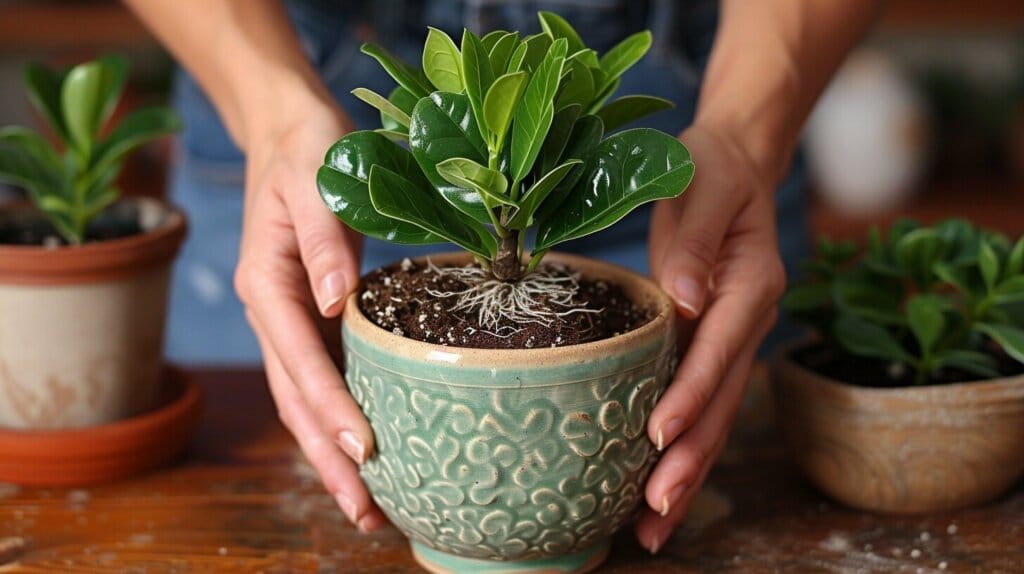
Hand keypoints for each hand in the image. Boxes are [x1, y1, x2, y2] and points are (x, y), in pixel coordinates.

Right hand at [233, 95, 387, 531]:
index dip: (331, 408)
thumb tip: (339, 300)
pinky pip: (324, 377)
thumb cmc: (309, 148)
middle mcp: (274, 312)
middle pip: (295, 400)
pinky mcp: (314, 317)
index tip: (365, 452)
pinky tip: (370, 448)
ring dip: (330, 453)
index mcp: (268, 284)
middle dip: (327, 458)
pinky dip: (341, 417)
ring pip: (305, 399)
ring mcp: (292, 319)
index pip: (300, 359)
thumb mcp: (319, 176)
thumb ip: (324, 239)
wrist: (291, 131)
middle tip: (365, 511)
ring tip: (368, 506)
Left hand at [639, 124, 786, 551]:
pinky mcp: (711, 344)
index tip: (660, 433)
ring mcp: (733, 338)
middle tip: (656, 508)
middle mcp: (748, 320)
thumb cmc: (710, 168)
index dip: (692, 392)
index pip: (719, 347)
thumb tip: (681, 295)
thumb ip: (693, 239)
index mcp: (751, 283)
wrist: (734, 164)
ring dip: (689, 470)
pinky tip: (655, 489)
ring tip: (653, 526)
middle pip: (724, 400)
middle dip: (691, 456)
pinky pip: (701, 403)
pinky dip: (684, 447)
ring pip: (717, 414)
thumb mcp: (699, 182)